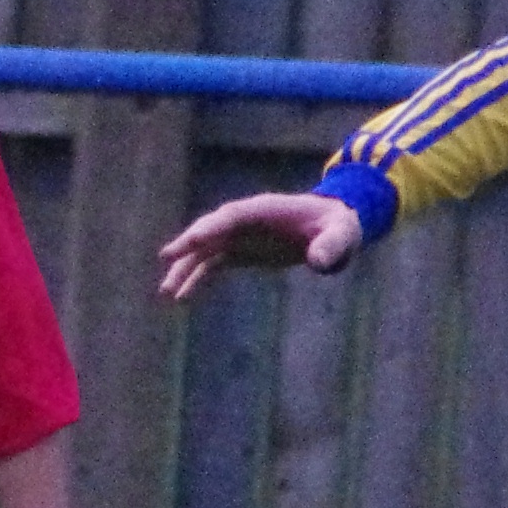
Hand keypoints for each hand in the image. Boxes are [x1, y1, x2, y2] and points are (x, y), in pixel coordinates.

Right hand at [155, 191, 362, 301]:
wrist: (331, 227)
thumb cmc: (336, 226)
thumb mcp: (340, 235)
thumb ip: (331, 246)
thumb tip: (318, 262)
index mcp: (263, 209)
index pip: (231, 216)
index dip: (211, 227)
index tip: (193, 241)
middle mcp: (244, 220)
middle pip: (209, 231)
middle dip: (188, 245)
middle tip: (167, 258)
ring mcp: (238, 236)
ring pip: (204, 251)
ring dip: (184, 269)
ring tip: (167, 292)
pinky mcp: (239, 251)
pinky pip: (210, 265)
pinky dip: (195, 279)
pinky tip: (181, 298)